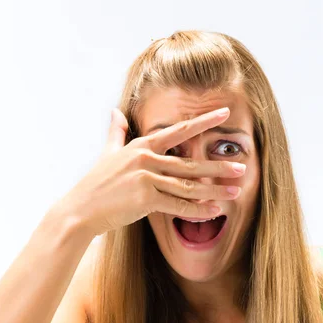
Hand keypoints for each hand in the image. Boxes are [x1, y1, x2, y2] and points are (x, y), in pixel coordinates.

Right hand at [63, 106, 245, 235]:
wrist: (81, 209)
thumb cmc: (96, 183)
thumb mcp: (108, 153)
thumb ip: (116, 132)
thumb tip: (115, 111)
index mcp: (142, 145)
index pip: (179, 130)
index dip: (203, 121)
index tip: (224, 113)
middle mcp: (146, 159)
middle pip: (190, 163)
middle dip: (218, 167)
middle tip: (242, 167)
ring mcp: (146, 178)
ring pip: (189, 185)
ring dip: (215, 190)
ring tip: (236, 192)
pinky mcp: (145, 199)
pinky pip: (178, 205)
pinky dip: (197, 210)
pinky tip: (214, 212)